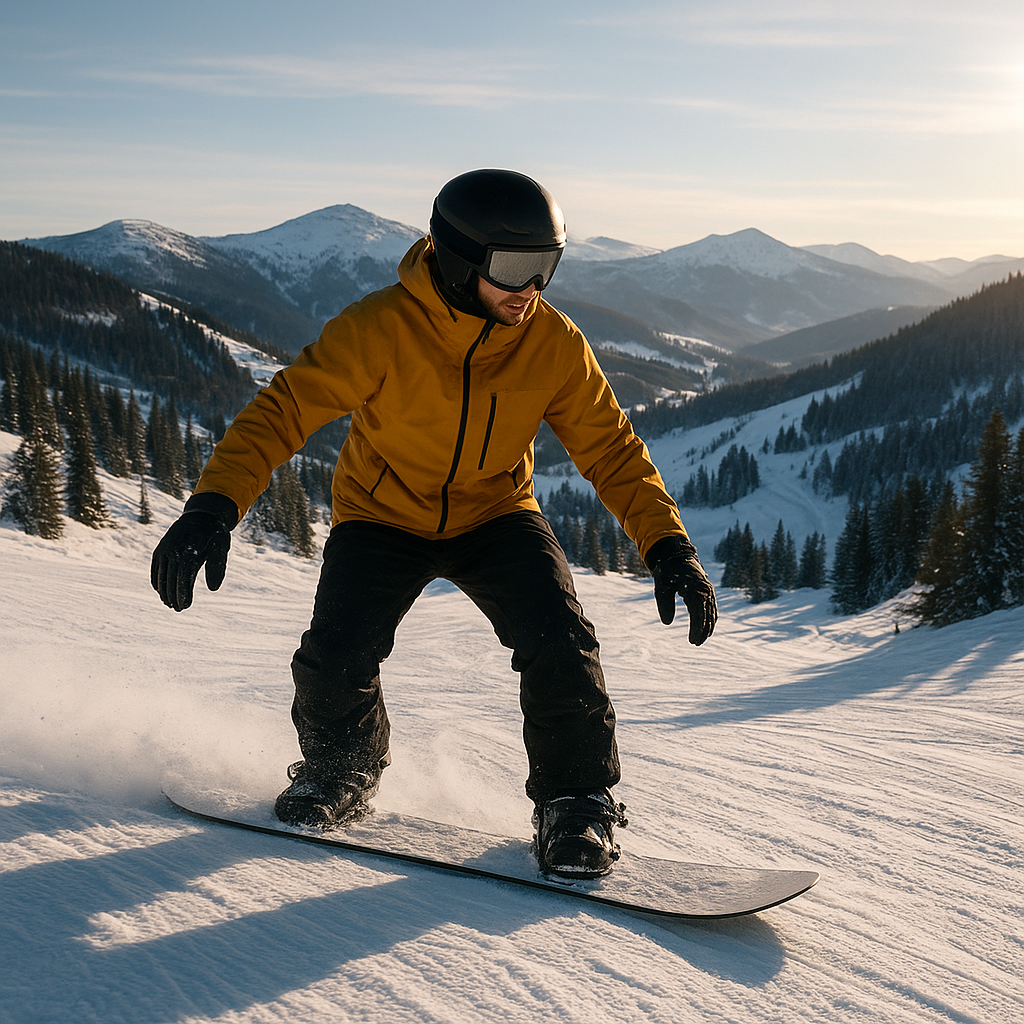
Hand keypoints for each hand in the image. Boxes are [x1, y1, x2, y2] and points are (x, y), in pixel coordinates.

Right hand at [151, 493, 237, 610]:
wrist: (200, 515)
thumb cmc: (214, 534)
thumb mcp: (221, 548)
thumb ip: (217, 568)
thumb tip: (213, 588)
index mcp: (189, 552)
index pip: (183, 578)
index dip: (183, 594)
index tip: (186, 606)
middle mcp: (173, 551)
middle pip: (170, 580)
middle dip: (174, 597)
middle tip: (179, 609)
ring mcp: (164, 550)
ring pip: (161, 576)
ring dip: (164, 592)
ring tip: (170, 604)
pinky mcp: (159, 550)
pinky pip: (155, 569)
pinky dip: (157, 581)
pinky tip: (161, 591)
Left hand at [645, 536, 717, 644]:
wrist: (675, 553)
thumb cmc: (667, 570)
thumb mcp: (662, 587)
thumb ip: (665, 604)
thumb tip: (667, 623)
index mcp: (695, 590)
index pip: (699, 615)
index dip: (696, 629)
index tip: (692, 641)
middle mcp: (705, 590)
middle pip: (707, 616)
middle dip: (703, 631)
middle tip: (695, 643)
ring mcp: (707, 589)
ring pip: (711, 612)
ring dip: (708, 626)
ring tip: (701, 639)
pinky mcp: (706, 589)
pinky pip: (711, 606)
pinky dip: (711, 617)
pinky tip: (707, 626)